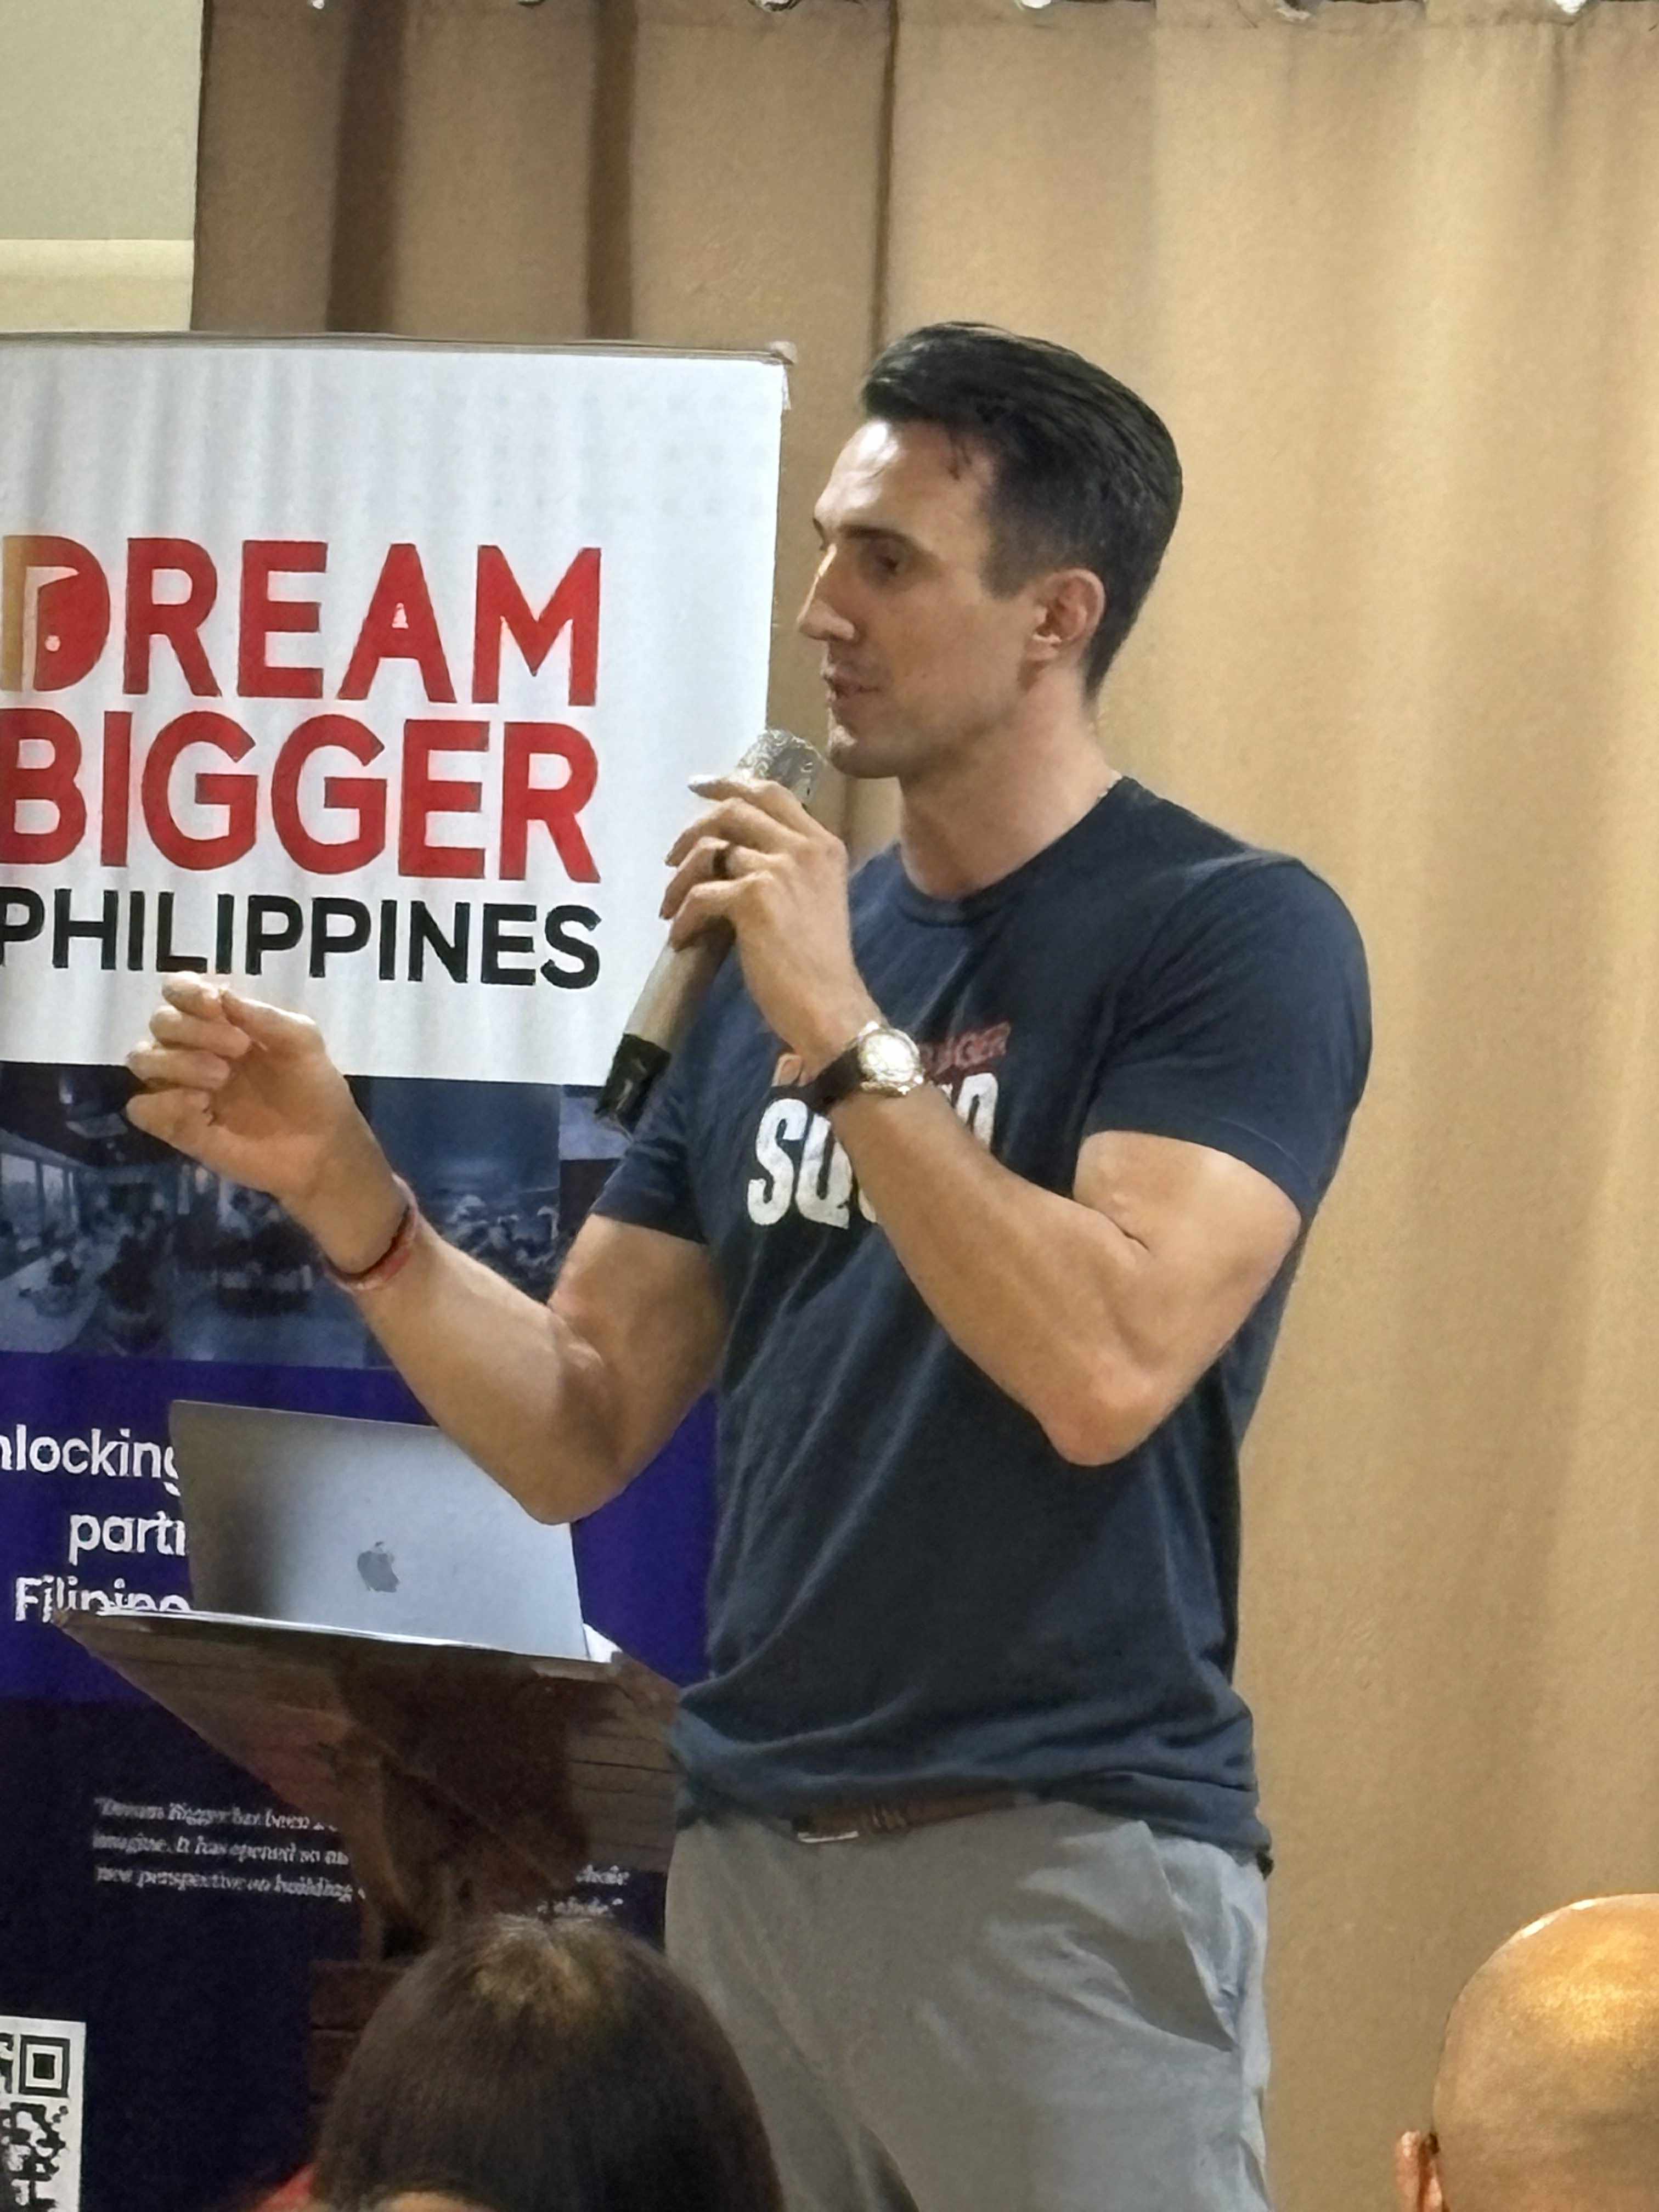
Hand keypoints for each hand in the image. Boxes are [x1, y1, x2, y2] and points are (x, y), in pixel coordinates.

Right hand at [125, 979, 402, 1267]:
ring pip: (141, 1058)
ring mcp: (182, 1089)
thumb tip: (222, 997)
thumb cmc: (313, 1088)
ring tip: (220, 1078)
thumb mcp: (302, 1041)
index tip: (215, 1005)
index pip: (178, 992)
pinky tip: (200, 1106)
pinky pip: (141, 1108)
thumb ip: (264, 1016)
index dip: (186, 991)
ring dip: (176, 1062)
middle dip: (193, 1029)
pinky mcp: (178, 1128)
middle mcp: (193, 1050)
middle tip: (238, 1050)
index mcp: (220, 1023)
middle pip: (160, 1022)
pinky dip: (162, 1102)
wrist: (323, 1146)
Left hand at [662, 776, 877, 1066]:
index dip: (730, 783)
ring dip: (680, 879)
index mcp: (823, 845)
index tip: (698, 786)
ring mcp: (779, 868)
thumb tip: (734, 857)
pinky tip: (681, 939)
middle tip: (670, 855)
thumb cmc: (819, 965)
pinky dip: (682, 918)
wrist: (829, 1006)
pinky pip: (700, 895)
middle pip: (735, 809)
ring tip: (670, 906)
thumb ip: (788, 869)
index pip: (772, 793)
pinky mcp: (753, 897)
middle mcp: (804, 847)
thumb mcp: (815, 900)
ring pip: (710, 850)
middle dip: (693, 828)